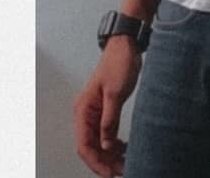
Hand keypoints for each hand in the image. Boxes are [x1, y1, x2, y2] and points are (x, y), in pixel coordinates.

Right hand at [73, 39, 141, 177]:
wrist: (126, 45)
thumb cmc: (119, 63)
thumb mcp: (115, 93)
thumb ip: (109, 120)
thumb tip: (106, 145)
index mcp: (83, 110)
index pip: (84, 145)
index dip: (96, 162)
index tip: (110, 174)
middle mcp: (86, 113)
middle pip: (91, 146)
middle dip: (105, 161)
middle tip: (122, 171)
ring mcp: (95, 112)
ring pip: (99, 142)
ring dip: (110, 155)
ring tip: (126, 163)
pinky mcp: (106, 110)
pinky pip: (106, 133)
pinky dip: (114, 143)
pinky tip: (124, 148)